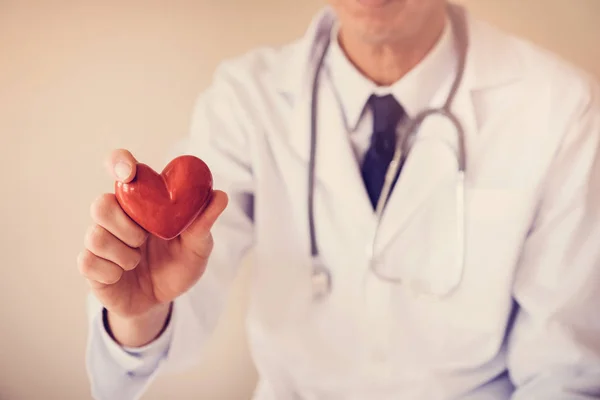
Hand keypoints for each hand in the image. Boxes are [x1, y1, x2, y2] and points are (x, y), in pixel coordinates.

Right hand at [78, 149, 227, 320]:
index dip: (119, 162)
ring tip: (137, 261)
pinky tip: (123, 276)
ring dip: (123, 254)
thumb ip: (203, 222)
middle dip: (125, 227)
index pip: (121, 167)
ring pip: (95, 236)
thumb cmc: (178, 265)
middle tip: (144, 240)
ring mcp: (100, 240)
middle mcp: (116, 216)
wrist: (163, 301)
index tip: (129, 172)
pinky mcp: (90, 266)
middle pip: (101, 205)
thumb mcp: (197, 246)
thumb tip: (220, 195)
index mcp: (141, 202)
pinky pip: (88, 262)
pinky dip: (112, 272)